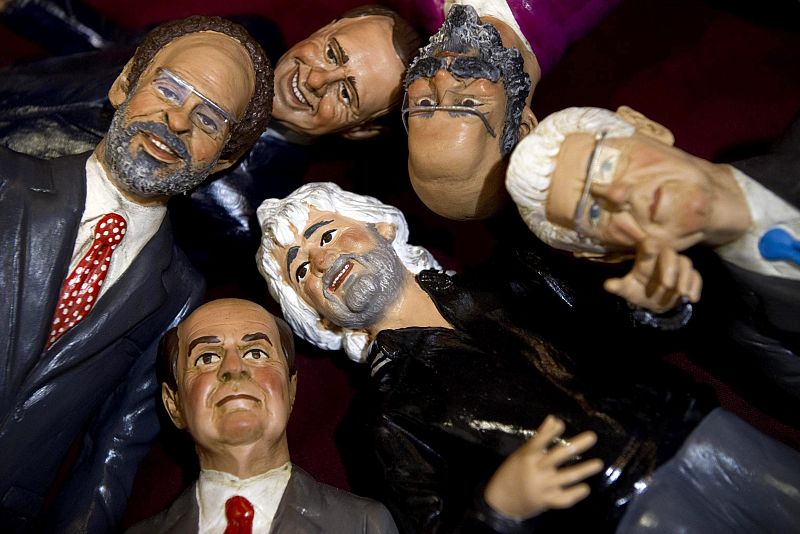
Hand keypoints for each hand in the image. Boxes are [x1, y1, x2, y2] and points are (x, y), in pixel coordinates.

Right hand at [483, 416, 602, 519]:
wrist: (501, 500)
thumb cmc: (513, 471)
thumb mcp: (522, 453)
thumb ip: (540, 437)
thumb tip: (554, 419)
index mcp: (528, 456)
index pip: (539, 442)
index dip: (550, 433)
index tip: (561, 424)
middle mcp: (536, 470)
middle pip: (558, 456)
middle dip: (576, 446)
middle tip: (592, 437)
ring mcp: (542, 486)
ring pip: (566, 477)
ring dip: (584, 470)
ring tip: (598, 464)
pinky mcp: (546, 501)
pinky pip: (564, 499)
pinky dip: (575, 494)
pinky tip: (585, 488)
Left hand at [603, 238, 701, 312]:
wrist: (654, 301)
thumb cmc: (638, 290)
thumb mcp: (627, 290)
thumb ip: (619, 286)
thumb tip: (607, 285)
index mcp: (646, 258)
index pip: (649, 246)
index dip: (649, 247)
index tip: (649, 248)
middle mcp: (663, 258)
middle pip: (670, 254)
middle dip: (670, 268)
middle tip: (667, 285)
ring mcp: (678, 267)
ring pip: (686, 264)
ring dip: (685, 279)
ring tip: (681, 294)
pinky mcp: (689, 277)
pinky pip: (696, 277)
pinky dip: (695, 287)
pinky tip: (692, 299)